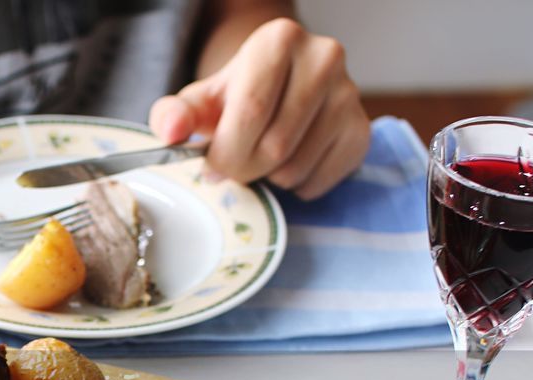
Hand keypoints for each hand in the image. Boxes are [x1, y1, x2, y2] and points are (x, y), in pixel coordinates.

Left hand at [149, 18, 369, 199]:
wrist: (278, 90)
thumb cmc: (234, 97)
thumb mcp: (200, 100)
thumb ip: (174, 114)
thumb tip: (171, 130)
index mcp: (278, 40)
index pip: (250, 112)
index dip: (224, 150)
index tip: (211, 164)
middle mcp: (324, 57)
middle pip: (274, 144)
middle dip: (244, 168)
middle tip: (235, 164)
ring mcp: (349, 94)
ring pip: (295, 167)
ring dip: (269, 179)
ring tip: (263, 157)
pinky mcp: (361, 130)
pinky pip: (319, 181)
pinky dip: (295, 186)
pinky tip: (289, 162)